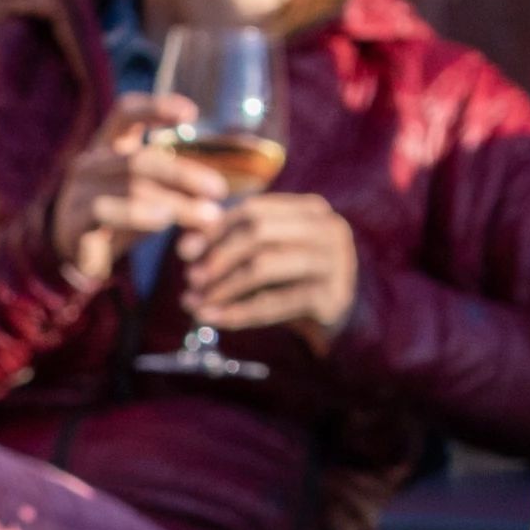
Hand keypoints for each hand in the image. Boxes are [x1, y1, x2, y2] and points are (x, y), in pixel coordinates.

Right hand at [48, 95, 235, 288]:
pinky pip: (105, 211)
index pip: (126, 113)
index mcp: (107, 146)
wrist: (76, 254)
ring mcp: (79, 191)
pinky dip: (139, 214)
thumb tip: (217, 193)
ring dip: (175, 201)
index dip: (156, 107)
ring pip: (131, 186)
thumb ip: (174, 189)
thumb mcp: (146, 196)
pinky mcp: (75, 222)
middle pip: (139, 158)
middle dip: (184, 173)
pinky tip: (164, 221)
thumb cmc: (119, 217)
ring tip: (207, 215)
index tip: (191, 113)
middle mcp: (90, 163)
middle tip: (218, 190)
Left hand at [183, 187, 360, 340]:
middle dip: (218, 257)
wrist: (345, 319)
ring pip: (264, 266)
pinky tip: (215, 319)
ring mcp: (333, 263)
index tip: (184, 252)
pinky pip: (275, 303)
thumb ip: (234, 243)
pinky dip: (239, 312)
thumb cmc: (297, 281)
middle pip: (258, 233)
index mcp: (311, 209)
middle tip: (190, 279)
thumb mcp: (270, 255)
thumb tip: (185, 246)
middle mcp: (328, 229)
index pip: (254, 209)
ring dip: (224, 286)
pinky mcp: (331, 297)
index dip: (215, 229)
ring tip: (196, 303)